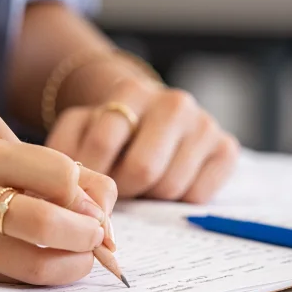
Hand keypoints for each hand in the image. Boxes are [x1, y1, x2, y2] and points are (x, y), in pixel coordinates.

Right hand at [0, 133, 116, 284]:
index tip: (94, 207)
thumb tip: (104, 217)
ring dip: (75, 264)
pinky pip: (20, 280)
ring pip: (35, 267)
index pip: (58, 175)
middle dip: (88, 235)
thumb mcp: (14, 152)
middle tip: (98, 237)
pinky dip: (50, 273)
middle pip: (44, 224)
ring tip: (82, 253)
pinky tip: (55, 259)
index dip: (87, 195)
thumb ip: (69, 176)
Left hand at [46, 75, 238, 201]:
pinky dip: (180, 200)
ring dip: (151, 195)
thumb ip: (64, 147)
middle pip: (142, 170)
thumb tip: (66, 181)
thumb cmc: (114, 131)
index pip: (103, 144)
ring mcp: (204, 124)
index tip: (91, 183)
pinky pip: (199, 195)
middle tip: (120, 189)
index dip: (93, 174)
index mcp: (131, 91)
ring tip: (144, 184)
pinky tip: (170, 184)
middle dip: (125, 189)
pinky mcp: (227, 148)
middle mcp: (173, 102)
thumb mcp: (80, 128)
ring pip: (170, 186)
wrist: (153, 118)